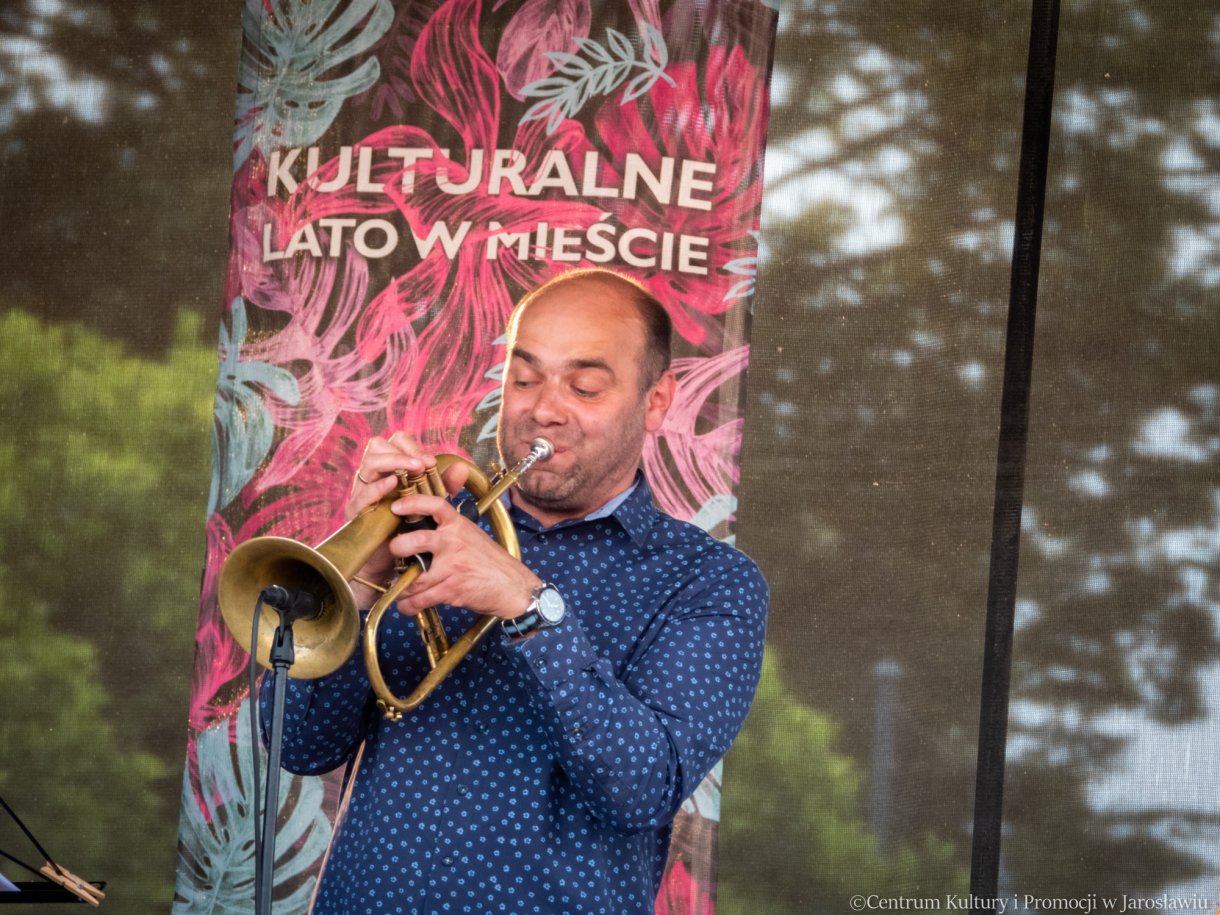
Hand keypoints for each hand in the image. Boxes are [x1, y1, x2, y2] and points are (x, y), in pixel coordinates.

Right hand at [345, 433, 468, 607]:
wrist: (391, 565)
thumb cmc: (408, 531)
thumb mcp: (429, 505)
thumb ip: (443, 486)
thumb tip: (462, 467)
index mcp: (390, 472)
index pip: (394, 444)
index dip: (412, 447)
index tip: (430, 462)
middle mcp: (374, 478)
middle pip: (378, 446)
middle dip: (402, 451)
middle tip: (422, 464)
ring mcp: (362, 493)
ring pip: (369, 463)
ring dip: (393, 462)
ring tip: (413, 469)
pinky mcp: (356, 512)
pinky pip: (362, 493)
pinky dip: (378, 486)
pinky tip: (392, 484)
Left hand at [384, 491, 540, 619]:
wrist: (513, 587)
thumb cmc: (492, 563)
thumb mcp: (474, 536)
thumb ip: (452, 530)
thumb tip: (424, 529)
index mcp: (459, 526)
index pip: (435, 505)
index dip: (413, 503)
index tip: (397, 506)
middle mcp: (454, 543)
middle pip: (415, 540)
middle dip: (397, 548)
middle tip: (395, 554)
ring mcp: (452, 566)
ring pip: (414, 577)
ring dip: (401, 588)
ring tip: (400, 591)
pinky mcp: (451, 589)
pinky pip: (421, 598)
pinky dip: (409, 605)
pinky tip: (407, 606)